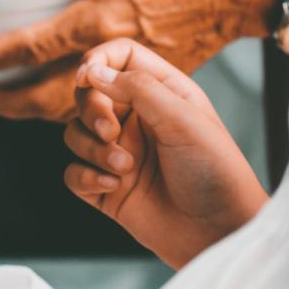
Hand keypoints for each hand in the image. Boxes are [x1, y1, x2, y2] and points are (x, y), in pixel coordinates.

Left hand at [0, 0, 276, 121]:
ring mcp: (128, 76)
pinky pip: (102, 106)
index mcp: (95, 20)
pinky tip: (62, 107)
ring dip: (38, 111)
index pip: (32, 46)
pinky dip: (75, 111)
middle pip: (48, 92)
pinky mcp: (147, 84)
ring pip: (74, 106)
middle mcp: (108, 55)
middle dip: (13, 102)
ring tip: (15, 110)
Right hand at [64, 40, 267, 268]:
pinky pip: (72, 173)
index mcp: (161, 94)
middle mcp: (136, 120)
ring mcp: (117, 153)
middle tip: (110, 131)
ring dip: (92, 149)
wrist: (216, 230)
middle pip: (88, 96)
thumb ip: (138, 89)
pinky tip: (113, 187)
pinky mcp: (104, 186)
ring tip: (124, 168)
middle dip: (91, 111)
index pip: (119, 58)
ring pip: (75, 134)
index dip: (98, 61)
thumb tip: (94, 72)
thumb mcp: (183, 119)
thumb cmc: (214, 172)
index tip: (86, 78)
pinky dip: (85, 177)